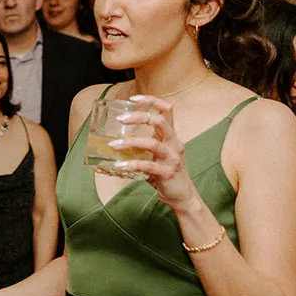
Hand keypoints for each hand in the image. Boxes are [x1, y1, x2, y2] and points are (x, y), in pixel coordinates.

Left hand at [104, 95, 200, 209]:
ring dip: (130, 142)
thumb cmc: (166, 173)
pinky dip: (132, 164)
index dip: (151, 100)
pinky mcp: (167, 172)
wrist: (182, 196)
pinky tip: (119, 166)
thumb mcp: (156, 154)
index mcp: (171, 136)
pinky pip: (147, 166)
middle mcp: (174, 143)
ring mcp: (172, 158)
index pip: (166, 110)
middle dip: (138, 117)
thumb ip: (141, 146)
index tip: (133, 99)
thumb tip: (115, 142)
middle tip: (120, 120)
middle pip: (159, 121)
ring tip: (113, 145)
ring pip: (152, 143)